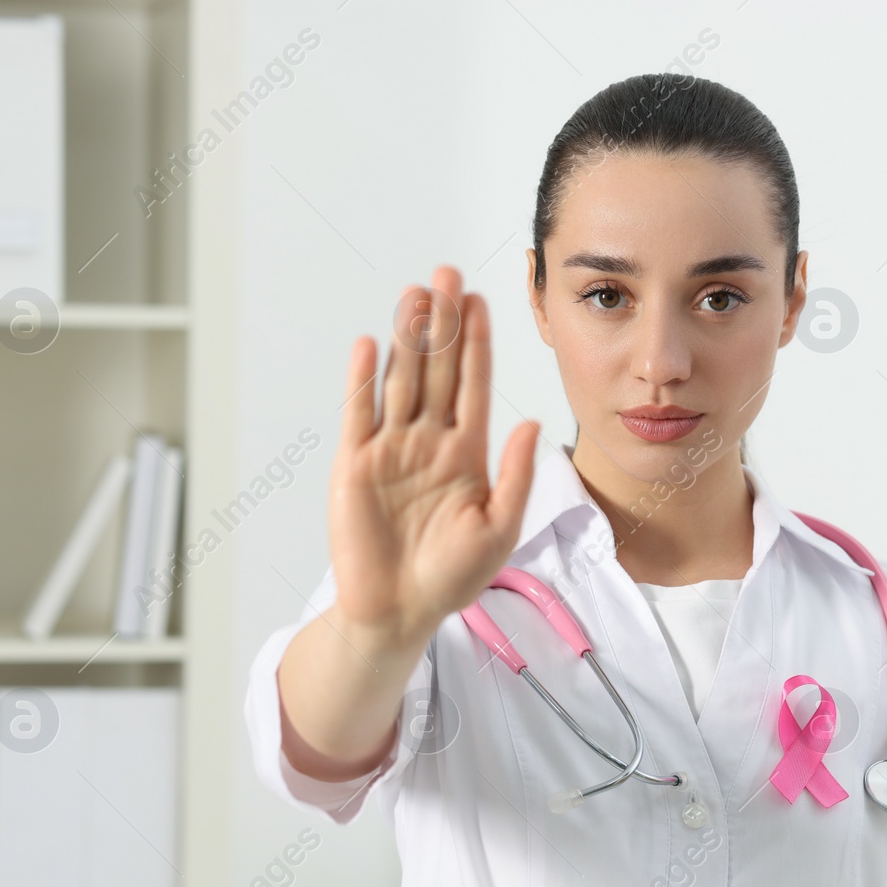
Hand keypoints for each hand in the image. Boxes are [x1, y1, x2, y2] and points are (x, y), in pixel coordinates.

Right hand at [327, 265, 540, 638]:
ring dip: (407, 339)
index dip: (476, 343)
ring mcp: (391, 449)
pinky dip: (365, 380)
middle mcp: (429, 441)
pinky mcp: (354, 464)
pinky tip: (371, 344)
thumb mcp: (499, 527)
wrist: (399, 611)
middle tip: (447, 275)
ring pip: (401, 382)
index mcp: (468, 452)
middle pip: (436, 370)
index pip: (473, 385)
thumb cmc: (452, 576)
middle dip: (442, 324)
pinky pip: (360, 413)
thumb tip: (532, 423)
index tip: (481, 301)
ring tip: (415, 295)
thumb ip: (516, 475)